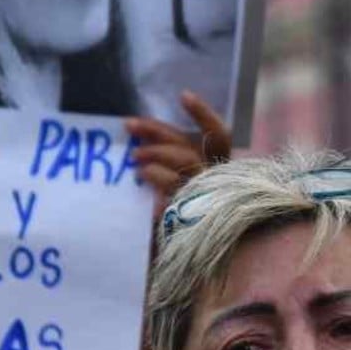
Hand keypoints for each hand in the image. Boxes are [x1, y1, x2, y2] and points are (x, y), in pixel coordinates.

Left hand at [125, 91, 231, 220]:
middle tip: (131, 126)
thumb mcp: (174, 180)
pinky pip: (173, 187)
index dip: (204, 115)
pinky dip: (157, 176)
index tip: (184, 95)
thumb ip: (167, 159)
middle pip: (189, 146)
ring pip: (184, 161)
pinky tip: (142, 175)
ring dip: (156, 153)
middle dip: (158, 131)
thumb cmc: (175, 214)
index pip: (218, 136)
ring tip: (134, 156)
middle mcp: (215, 180)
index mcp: (215, 168)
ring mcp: (204, 196)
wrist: (181, 254)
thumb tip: (141, 135)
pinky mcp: (191, 212)